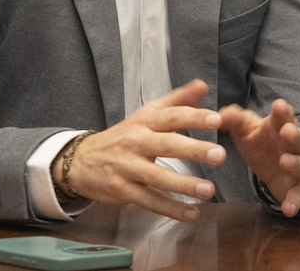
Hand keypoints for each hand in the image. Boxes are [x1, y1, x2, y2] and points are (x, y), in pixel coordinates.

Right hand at [56, 79, 225, 221]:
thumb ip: (176, 101)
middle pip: (167, 144)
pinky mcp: (123, 190)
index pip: (172, 116)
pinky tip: (190, 213)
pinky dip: (171, 208)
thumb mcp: (146, 114)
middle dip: (193, 150)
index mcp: (145, 121)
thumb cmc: (121, 137)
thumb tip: (201, 85)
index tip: (216, 119)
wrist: (82, 160)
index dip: (194, 116)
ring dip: (184, 184)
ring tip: (208, 189)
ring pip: (158, 176)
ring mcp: (128, 167)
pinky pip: (150, 200)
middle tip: (218, 154)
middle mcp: (136, 141)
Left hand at [219, 99, 299, 216]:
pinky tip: (288, 209)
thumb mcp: (245, 130)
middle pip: (296, 137)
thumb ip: (233, 119)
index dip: (282, 111)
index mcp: (280, 126)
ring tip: (285, 162)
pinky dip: (295, 201)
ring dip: (294, 163)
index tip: (278, 104)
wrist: (273, 169)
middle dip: (293, 134)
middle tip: (286, 130)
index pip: (283, 116)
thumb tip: (220, 114)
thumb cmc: (260, 143)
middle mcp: (293, 145)